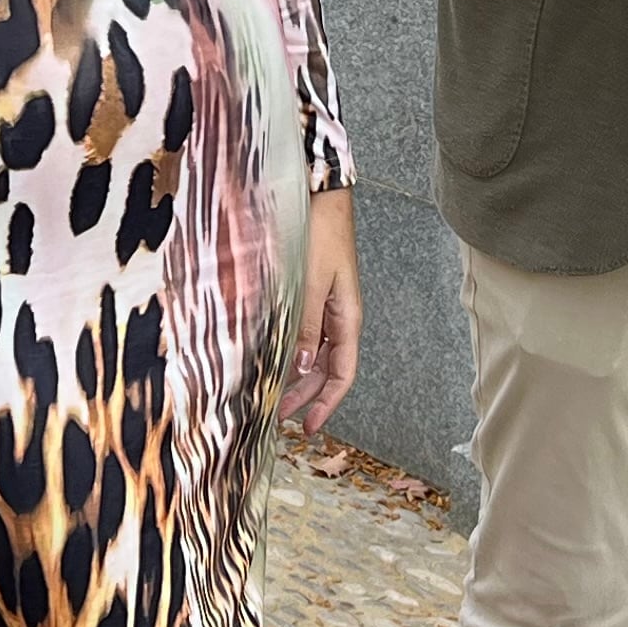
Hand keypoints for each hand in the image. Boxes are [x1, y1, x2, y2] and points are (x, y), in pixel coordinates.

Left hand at [285, 191, 361, 435]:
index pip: (343, 374)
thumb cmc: (321, 235)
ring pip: (319, 356)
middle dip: (309, 397)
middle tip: (284, 418)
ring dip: (302, 379)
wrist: (322, 199)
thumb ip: (307, 326)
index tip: (310, 426)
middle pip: (330, 370)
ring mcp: (329, 308)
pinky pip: (310, 336)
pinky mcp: (316, 297)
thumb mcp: (311, 283)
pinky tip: (280, 361)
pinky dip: (297, 354)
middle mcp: (342, 318)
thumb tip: (304, 368)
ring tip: (279, 397)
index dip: (327, 403)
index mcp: (348, 318)